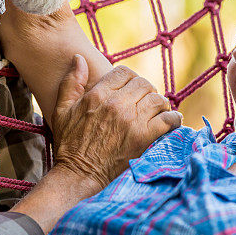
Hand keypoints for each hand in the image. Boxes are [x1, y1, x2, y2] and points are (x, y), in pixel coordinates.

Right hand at [51, 55, 181, 190]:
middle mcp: (117, 104)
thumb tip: (79, 58)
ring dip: (160, 104)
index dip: (129, 78)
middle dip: (146, 90)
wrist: (79, 176)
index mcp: (98, 95)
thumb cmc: (69, 144)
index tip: (130, 89)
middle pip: (143, 84)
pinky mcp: (144, 138)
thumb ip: (71, 82)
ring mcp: (132, 121)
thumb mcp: (61, 110)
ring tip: (157, 111)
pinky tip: (172, 121)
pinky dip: (173, 119)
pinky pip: (168, 120)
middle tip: (144, 101)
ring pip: (158, 99)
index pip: (124, 72)